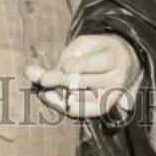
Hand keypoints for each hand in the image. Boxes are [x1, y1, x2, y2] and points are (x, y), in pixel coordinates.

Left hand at [25, 34, 142, 118]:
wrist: (124, 63)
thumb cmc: (98, 49)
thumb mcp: (83, 45)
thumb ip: (63, 56)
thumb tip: (32, 72)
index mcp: (114, 57)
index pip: (98, 63)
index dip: (82, 65)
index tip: (67, 67)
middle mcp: (116, 80)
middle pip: (84, 82)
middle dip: (62, 80)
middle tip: (43, 79)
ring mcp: (111, 97)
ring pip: (80, 99)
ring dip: (59, 94)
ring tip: (44, 88)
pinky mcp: (103, 109)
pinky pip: (80, 111)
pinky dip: (63, 105)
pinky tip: (49, 97)